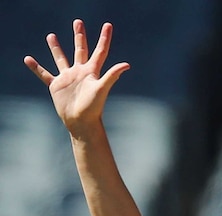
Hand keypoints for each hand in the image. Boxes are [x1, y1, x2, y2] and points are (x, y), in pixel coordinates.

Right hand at [23, 19, 128, 135]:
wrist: (81, 122)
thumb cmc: (93, 107)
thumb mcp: (102, 88)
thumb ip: (112, 75)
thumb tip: (127, 65)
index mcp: (92, 71)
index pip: (100, 51)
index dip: (104, 38)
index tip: (108, 25)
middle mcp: (80, 72)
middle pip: (80, 50)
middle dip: (79, 36)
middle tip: (78, 22)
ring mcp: (68, 78)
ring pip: (61, 59)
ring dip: (56, 48)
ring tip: (50, 36)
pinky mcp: (56, 86)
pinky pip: (44, 74)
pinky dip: (36, 68)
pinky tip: (28, 59)